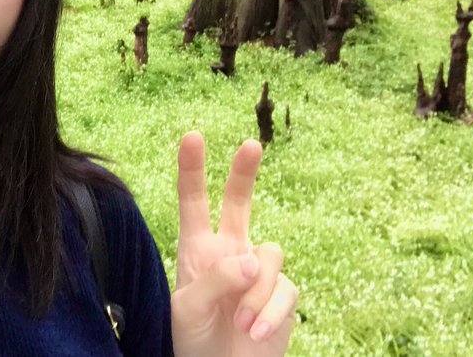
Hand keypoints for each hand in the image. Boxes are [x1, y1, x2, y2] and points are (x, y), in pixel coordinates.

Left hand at [171, 132, 296, 356]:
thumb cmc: (195, 341)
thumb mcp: (188, 309)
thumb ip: (214, 280)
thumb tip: (250, 262)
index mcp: (197, 249)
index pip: (194, 203)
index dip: (192, 170)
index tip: (191, 136)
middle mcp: (229, 252)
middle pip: (239, 203)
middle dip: (243, 173)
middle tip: (248, 145)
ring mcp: (258, 271)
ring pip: (268, 256)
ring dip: (254, 293)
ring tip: (239, 324)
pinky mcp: (281, 294)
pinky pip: (283, 290)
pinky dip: (268, 313)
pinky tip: (255, 332)